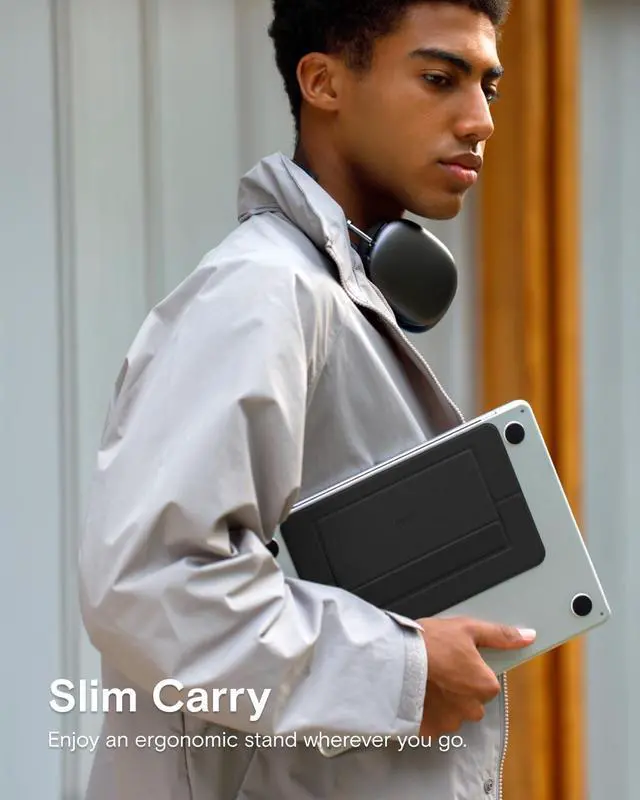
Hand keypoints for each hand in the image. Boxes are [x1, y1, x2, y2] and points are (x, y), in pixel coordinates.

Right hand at [416, 617, 535, 734]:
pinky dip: (427, 711)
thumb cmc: (431, 642)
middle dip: (458, 687)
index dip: (471, 668)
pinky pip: (434, 722)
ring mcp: (450, 722)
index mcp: (485, 686)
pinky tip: (417, 693)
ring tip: (425, 679)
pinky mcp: (429, 731)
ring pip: (453, 712)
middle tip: (439, 668)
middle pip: (471, 700)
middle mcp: (472, 710)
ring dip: (443, 700)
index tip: (456, 658)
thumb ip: (500, 635)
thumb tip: (528, 636)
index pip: (488, 682)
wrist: (395, 660)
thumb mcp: (468, 629)